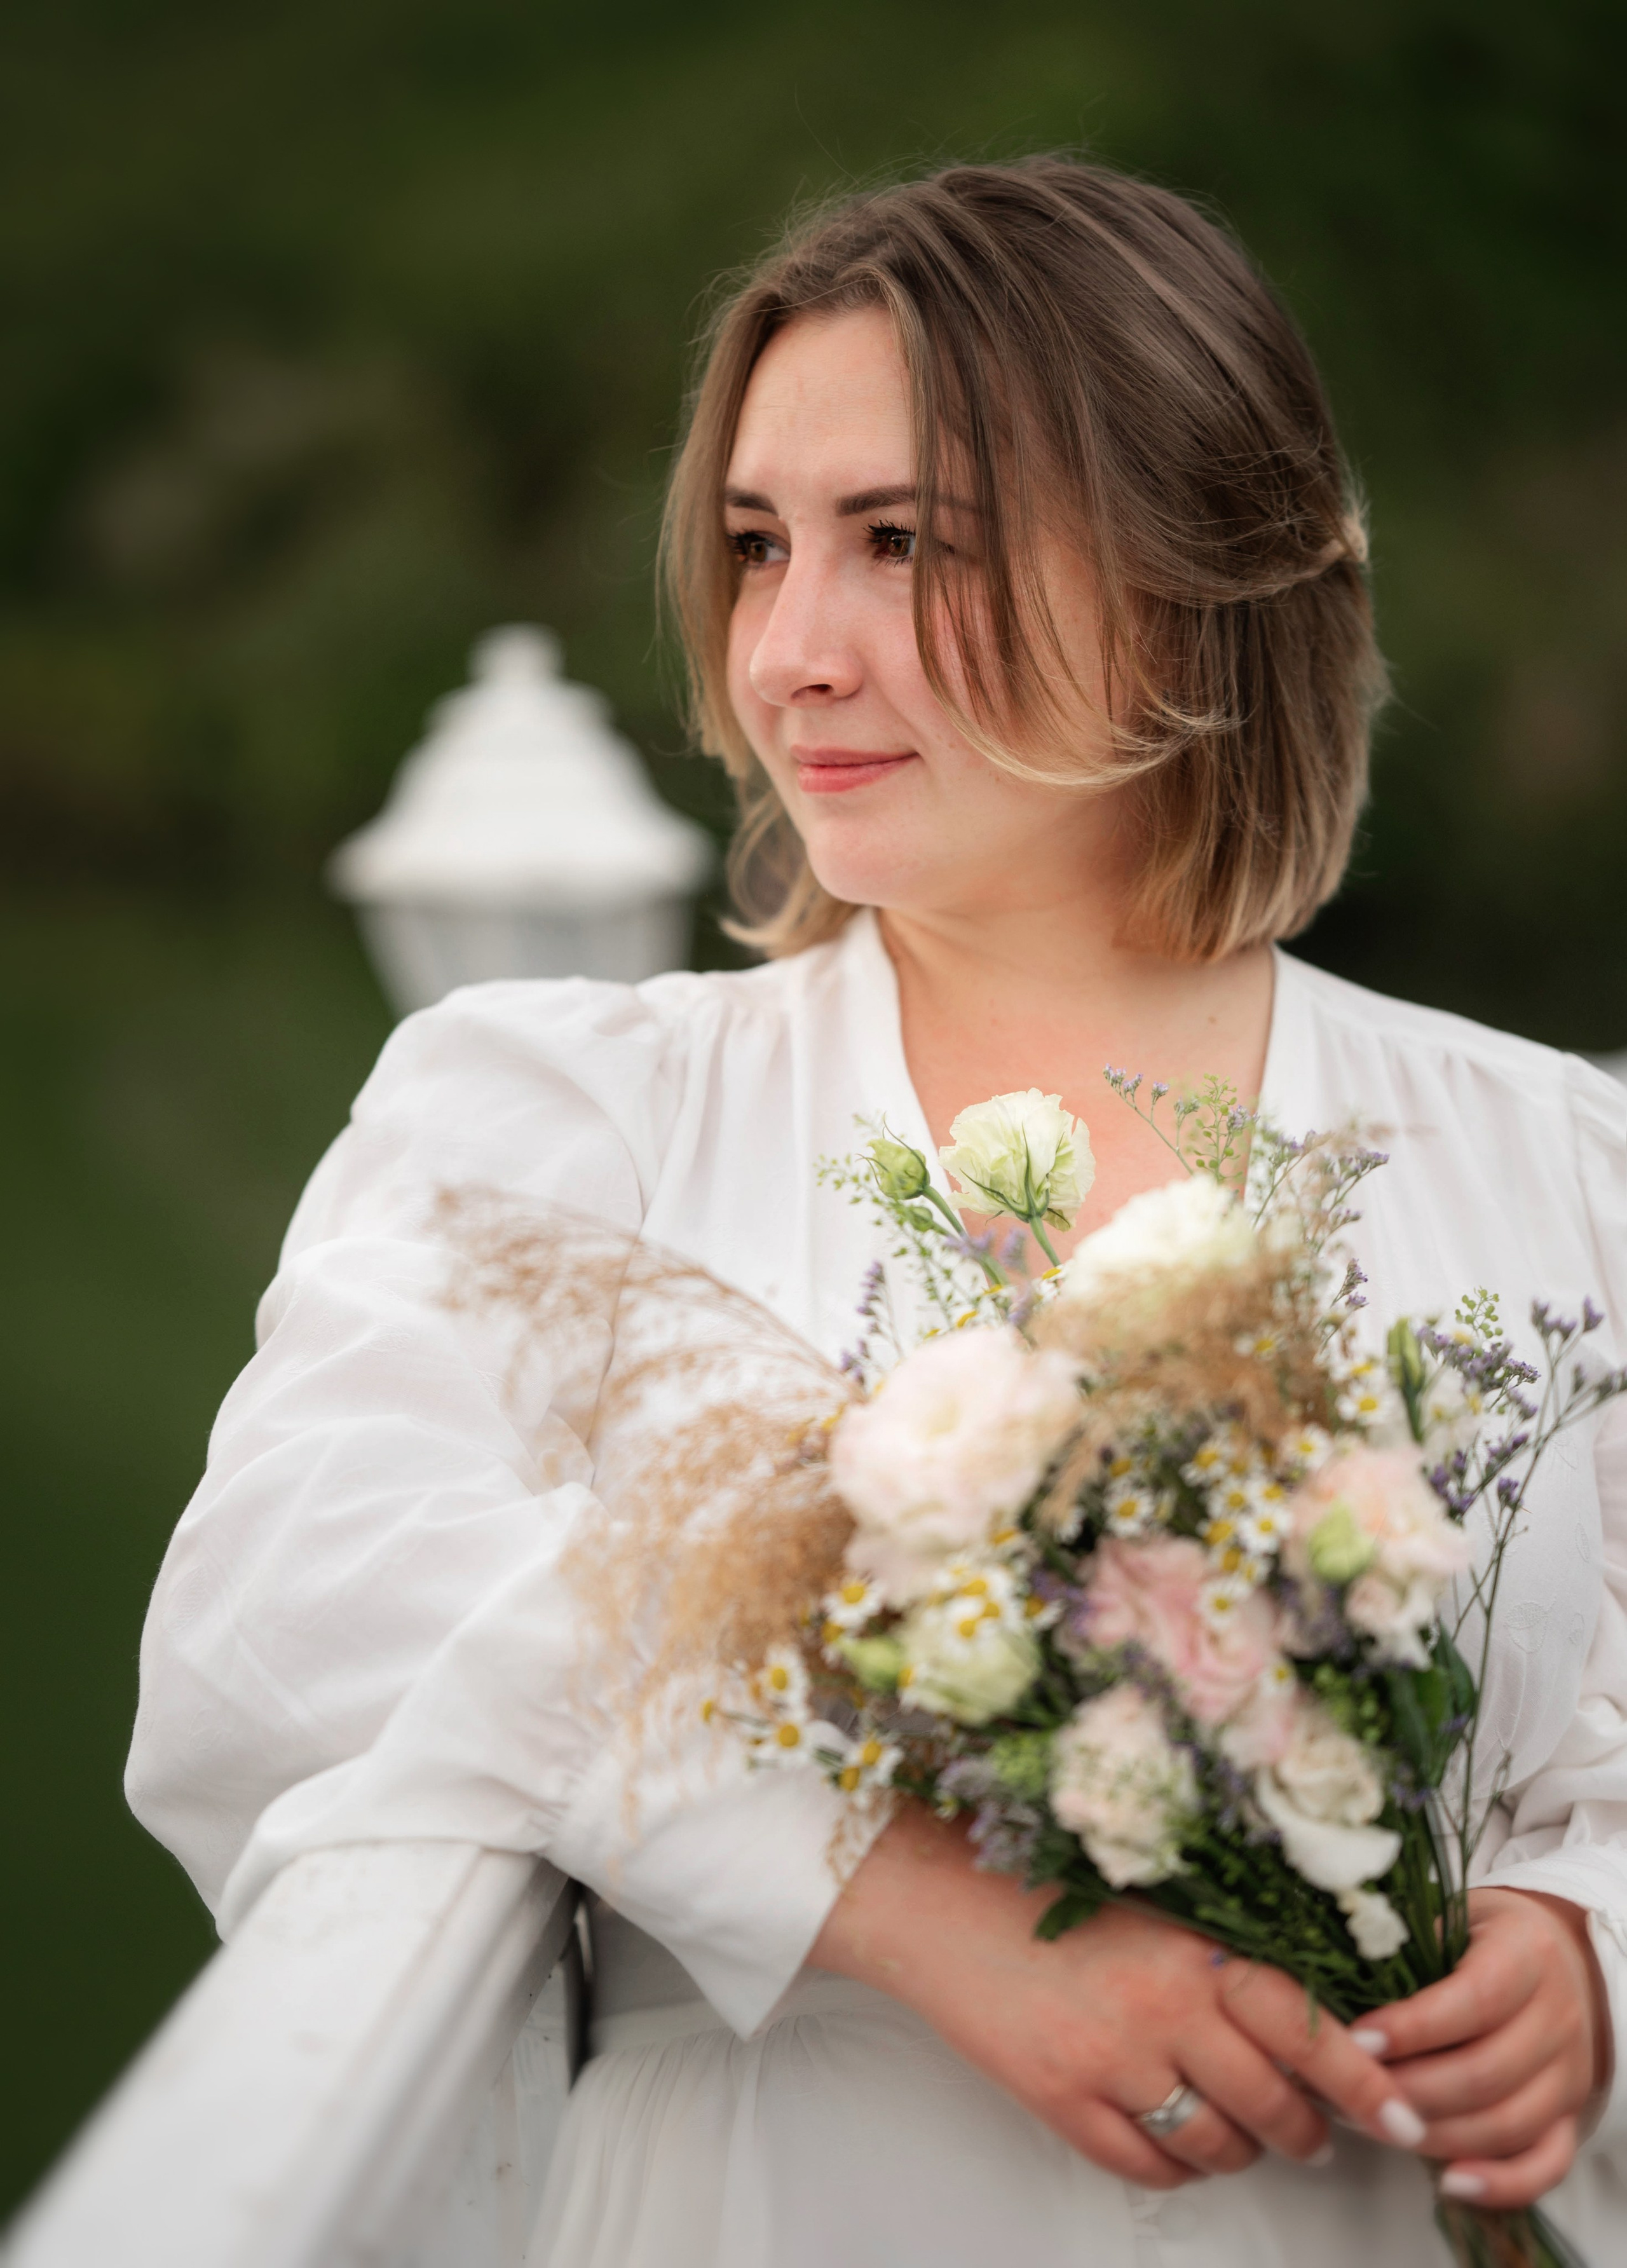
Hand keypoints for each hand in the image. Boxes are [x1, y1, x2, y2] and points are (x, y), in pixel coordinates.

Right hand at [812, 1808, 1424, 2188]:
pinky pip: (1146, 2168)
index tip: (1406, 2113)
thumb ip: (1224, 1958)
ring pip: (1216, 2147)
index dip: (1367, 2080)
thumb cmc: (1050, 1894)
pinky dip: (1174, 2168)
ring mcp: (1108, 2061)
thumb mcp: (1155, 1909)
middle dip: (1310, 2132)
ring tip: (1245, 2138)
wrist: (941, 1904)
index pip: (1308, 2026)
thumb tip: (1310, 2020)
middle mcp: (1160, 2008)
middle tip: (1319, 2136)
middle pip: (1271, 2104)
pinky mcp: (1060, 2101)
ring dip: (1244, 2153)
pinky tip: (1174, 2142)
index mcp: (1192, 1948)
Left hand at [1359, 1888, 1607, 2208]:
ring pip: (1506, 2124)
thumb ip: (1407, 1946)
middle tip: (1350, 2089)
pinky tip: (1448, 2182)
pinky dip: (1499, 2182)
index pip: (1475, 2000)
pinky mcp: (1570, 2117)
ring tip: (1374, 2123)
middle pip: (1485, 2073)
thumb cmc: (1479, 1938)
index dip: (1414, 2027)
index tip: (1357, 2040)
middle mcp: (1559, 2017)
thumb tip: (1335, 1980)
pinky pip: (1543, 2165)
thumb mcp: (1449, 1918)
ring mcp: (1570, 2074)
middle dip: (1410, 2090)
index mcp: (1529, 1954)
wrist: (1550, 1957)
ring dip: (1434, 2134)